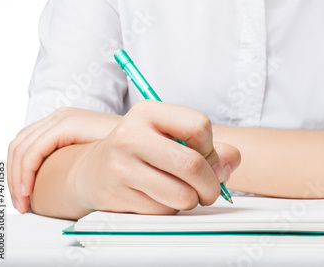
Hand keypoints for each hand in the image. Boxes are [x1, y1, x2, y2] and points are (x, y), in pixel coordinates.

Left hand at [8, 107, 120, 212]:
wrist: (148, 139)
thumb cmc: (130, 153)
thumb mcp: (97, 159)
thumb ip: (80, 164)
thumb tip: (63, 187)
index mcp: (65, 122)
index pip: (29, 146)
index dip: (19, 173)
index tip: (25, 198)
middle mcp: (61, 116)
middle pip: (20, 146)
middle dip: (13, 177)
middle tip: (20, 204)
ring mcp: (63, 117)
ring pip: (22, 149)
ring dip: (16, 178)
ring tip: (24, 202)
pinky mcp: (67, 124)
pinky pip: (33, 150)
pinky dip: (26, 172)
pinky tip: (30, 190)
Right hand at [70, 100, 239, 213]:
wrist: (92, 170)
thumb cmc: (142, 151)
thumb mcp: (170, 136)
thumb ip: (209, 147)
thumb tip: (231, 161)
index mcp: (148, 112)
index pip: (199, 126)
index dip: (210, 147)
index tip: (204, 156)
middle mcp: (131, 136)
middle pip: (193, 165)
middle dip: (211, 185)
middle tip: (209, 190)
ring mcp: (121, 167)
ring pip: (181, 195)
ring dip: (191, 200)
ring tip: (181, 191)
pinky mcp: (116, 196)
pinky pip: (162, 211)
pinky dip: (169, 209)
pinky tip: (157, 196)